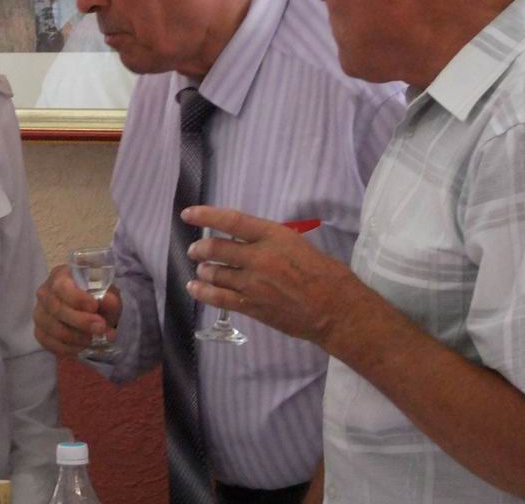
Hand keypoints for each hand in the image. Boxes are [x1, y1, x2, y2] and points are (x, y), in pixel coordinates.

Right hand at [33, 264, 121, 355]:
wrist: (91, 314)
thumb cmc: (97, 299)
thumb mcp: (109, 296)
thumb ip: (109, 299)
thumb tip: (108, 301)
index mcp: (60, 275)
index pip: (62, 286)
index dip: (77, 298)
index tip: (95, 307)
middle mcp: (45, 292)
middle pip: (56, 308)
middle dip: (80, 321)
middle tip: (101, 328)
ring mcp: (40, 313)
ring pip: (52, 328)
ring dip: (76, 337)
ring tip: (94, 339)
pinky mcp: (39, 331)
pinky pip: (48, 342)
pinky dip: (67, 348)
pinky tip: (81, 347)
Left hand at [182, 205, 364, 345]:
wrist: (336, 310)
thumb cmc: (325, 273)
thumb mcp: (298, 244)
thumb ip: (270, 241)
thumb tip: (249, 242)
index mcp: (273, 236)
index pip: (232, 221)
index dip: (206, 216)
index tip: (188, 214)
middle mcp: (259, 257)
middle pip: (216, 249)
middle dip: (200, 248)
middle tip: (195, 249)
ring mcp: (253, 284)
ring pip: (214, 273)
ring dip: (203, 270)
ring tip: (201, 269)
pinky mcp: (251, 306)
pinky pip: (218, 298)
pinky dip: (202, 292)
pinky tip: (195, 287)